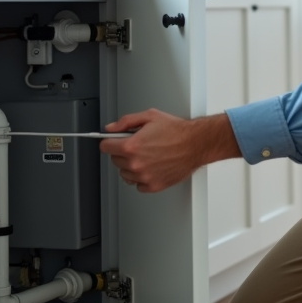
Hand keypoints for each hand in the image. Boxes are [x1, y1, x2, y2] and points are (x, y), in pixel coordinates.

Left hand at [100, 110, 240, 192]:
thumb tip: (110, 128)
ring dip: (131, 166)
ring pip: (125, 174)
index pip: (105, 147)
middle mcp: (135, 163)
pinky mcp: (153, 186)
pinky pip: (138, 185)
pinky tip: (151, 166)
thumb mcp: (149, 116)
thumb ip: (126, 122)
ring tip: (146, 156)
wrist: (196, 144)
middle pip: (115, 160)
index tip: (114, 141)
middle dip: (122, 152)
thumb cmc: (177, 131)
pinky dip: (142, 177)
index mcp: (131, 146)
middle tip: (137, 145)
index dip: (110, 141)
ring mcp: (144, 177)